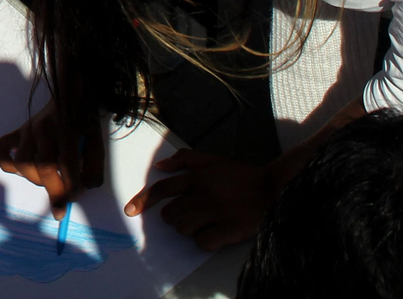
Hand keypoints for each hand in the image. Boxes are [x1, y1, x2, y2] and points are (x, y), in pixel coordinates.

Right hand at [0, 103, 104, 212]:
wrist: (68, 94)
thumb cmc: (83, 120)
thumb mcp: (97, 140)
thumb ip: (94, 167)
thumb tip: (83, 189)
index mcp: (67, 129)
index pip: (66, 164)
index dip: (70, 188)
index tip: (71, 201)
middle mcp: (44, 129)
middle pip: (43, 167)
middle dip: (54, 189)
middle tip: (63, 196)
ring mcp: (27, 130)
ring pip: (22, 163)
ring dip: (35, 179)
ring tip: (47, 180)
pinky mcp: (17, 132)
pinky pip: (1, 149)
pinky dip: (7, 164)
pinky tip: (23, 170)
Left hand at [124, 149, 276, 250]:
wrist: (272, 189)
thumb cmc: (241, 176)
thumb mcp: (213, 159)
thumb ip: (186, 159)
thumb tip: (160, 165)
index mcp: (196, 178)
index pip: (161, 189)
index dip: (143, 201)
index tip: (130, 211)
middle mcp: (202, 195)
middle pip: (171, 214)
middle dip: (175, 218)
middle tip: (191, 215)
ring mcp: (215, 213)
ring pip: (183, 229)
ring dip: (189, 229)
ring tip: (204, 223)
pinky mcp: (228, 229)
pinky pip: (202, 242)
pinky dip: (205, 242)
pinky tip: (215, 234)